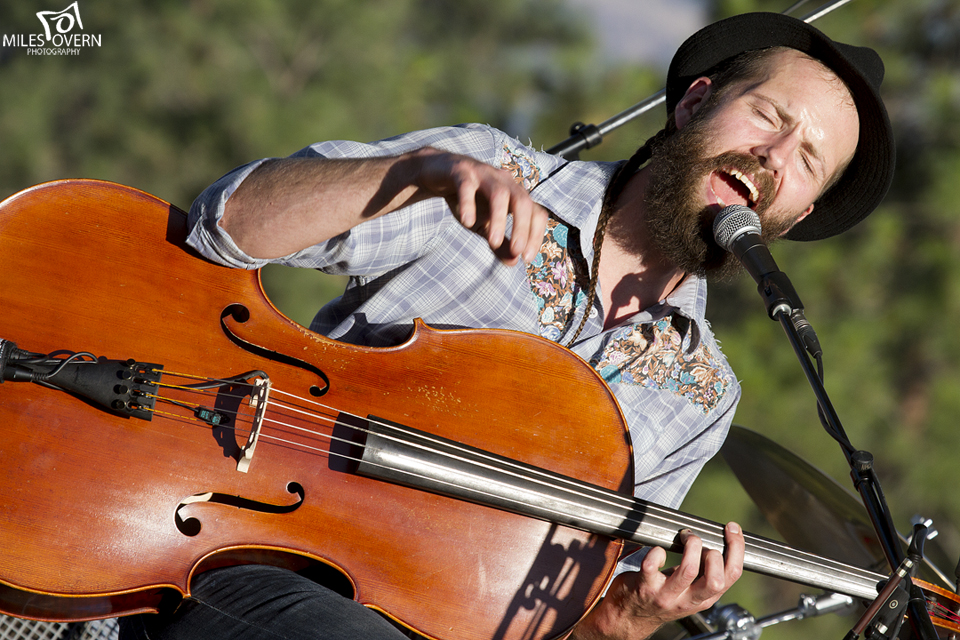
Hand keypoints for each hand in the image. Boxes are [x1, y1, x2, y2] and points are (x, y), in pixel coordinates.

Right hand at [414, 148, 548, 265]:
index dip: (536, 235)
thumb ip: (500, 243)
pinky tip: (466, 222)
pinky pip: (467, 186)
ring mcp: (483, 174)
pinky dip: (468, 204)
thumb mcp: (484, 225)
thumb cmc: (467, 200)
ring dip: (499, 219)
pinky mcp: (461, 171)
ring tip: (493, 243)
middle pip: (522, 202)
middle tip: (516, 252)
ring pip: (499, 194)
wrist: (437, 173)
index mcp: (515, 193)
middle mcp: (504, 181)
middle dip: (522, 228)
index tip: (526, 259)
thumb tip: (514, 262)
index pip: (536, 212)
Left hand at [571, 523, 744, 639]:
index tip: (731, 530)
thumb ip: (704, 575)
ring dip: (689, 546)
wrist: (628, 618)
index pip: (732, 575)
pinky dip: (656, 552)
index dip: (736, 549)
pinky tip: (657, 551)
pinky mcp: (645, 586)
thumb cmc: (660, 599)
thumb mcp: (690, 593)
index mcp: (704, 598)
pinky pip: (652, 565)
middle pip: (716, 579)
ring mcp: (666, 594)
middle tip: (700, 542)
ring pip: (688, 570)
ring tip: (684, 537)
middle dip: (713, 553)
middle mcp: (688, 599)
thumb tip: (717, 542)